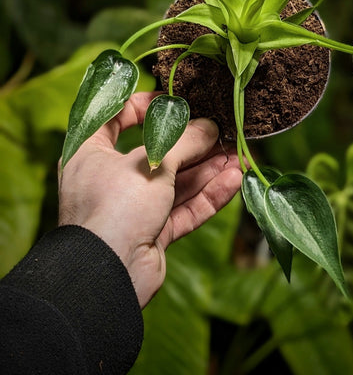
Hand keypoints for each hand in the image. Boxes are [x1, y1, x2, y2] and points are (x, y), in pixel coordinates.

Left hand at [58, 92, 242, 307]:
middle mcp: (108, 178)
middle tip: (224, 129)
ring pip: (175, 181)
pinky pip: (183, 208)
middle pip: (155, 152)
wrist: (108, 275)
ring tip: (240, 154)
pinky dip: (208, 195)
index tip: (175, 100)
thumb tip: (211, 126)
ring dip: (208, 168)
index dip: (144, 104)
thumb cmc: (116, 204)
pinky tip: (234, 181)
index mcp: (90, 152)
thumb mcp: (152, 161)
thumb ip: (185, 140)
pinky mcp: (151, 233)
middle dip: (193, 142)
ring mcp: (131, 207)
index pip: (115, 116)